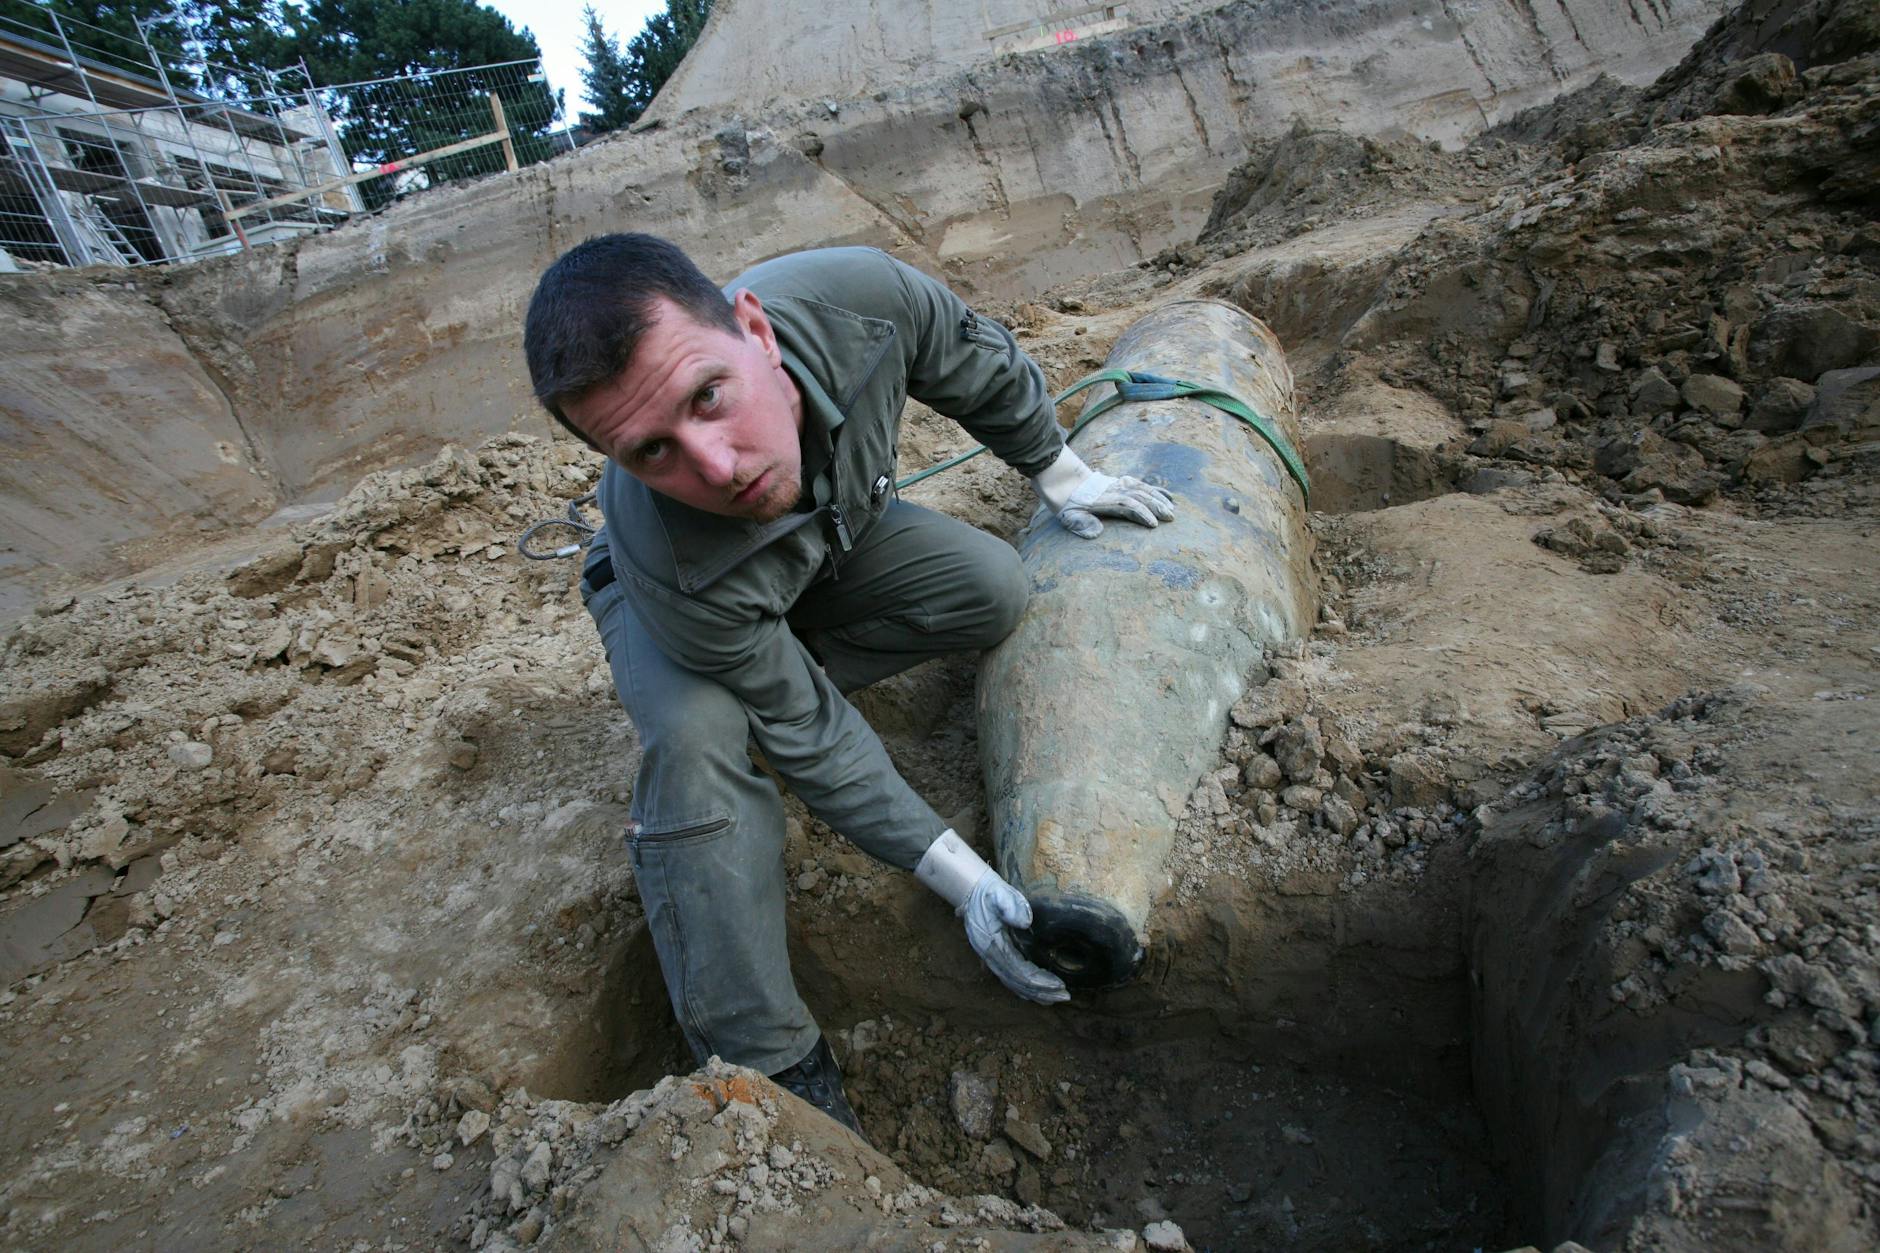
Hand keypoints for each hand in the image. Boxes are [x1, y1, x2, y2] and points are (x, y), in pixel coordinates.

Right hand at [961, 872, 1070, 1004]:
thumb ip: (1011, 905)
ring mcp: (991, 958)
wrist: (972, 892)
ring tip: (1054, 998)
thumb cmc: (990, 893)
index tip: (1060, 984)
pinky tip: (1034, 994)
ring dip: (1034, 993)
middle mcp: (991, 956)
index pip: (1019, 971)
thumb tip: (1026, 922)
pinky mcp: (995, 956)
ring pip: (1013, 983)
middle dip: (1041, 992)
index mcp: (993, 944)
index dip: (1039, 981)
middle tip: (1065, 996)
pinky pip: (1009, 978)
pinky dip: (1023, 988)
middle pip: (1017, 982)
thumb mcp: (1000, 894)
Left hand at [1031, 446, 1174, 538]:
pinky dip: (1155, 489)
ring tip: (1173, 510)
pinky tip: (1166, 495)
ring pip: (1143, 489)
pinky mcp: (1119, 482)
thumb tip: (1097, 534)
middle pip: (1140, 496)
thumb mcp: (1067, 515)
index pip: (1128, 505)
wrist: (1059, 477)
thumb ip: (1081, 524)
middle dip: (1157, 506)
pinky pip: (1141, 484)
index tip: (1153, 525)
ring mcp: (1118, 484)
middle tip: (1171, 518)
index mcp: (1104, 500)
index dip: (1142, 514)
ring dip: (1159, 498)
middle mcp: (1114, 490)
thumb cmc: (1064, 500)